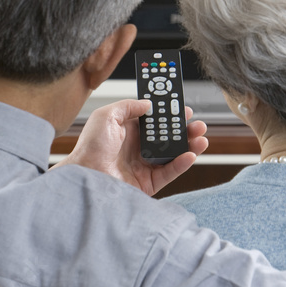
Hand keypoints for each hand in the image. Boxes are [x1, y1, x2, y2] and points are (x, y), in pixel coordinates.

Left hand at [52, 99, 208, 196]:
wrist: (84, 176)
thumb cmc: (89, 148)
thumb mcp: (106, 116)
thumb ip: (128, 106)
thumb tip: (148, 103)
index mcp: (129, 131)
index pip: (155, 121)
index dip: (170, 114)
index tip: (183, 108)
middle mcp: (138, 148)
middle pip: (168, 138)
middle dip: (185, 130)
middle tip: (197, 124)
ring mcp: (144, 166)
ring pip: (173, 155)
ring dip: (189, 146)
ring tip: (201, 138)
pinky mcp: (148, 183)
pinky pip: (169, 172)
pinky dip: (182, 164)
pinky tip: (190, 154)